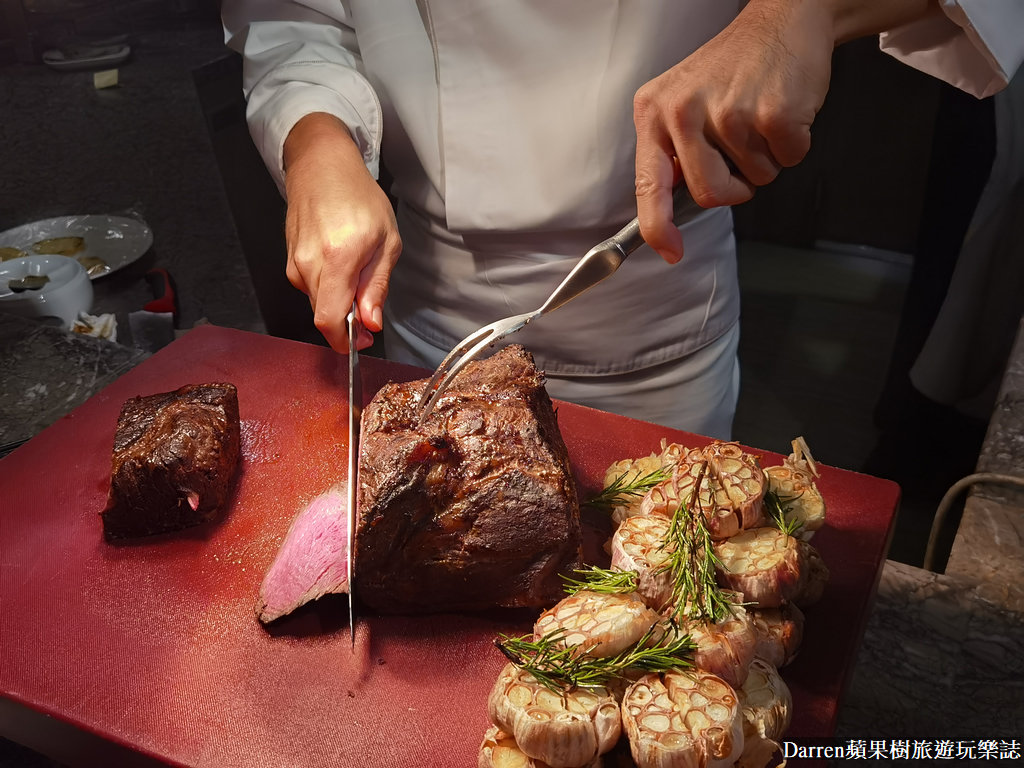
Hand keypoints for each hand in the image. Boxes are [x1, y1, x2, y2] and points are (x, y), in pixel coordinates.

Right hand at [283, 112, 400, 350]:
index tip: (362, 340)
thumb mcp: (387, 241)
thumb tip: (370, 322)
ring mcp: (294, 262)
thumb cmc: (357, 196)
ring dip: (338, 300)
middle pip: (324, 315)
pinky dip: (328, 286)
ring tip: (357, 271)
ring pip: (317, 302)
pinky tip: (340, 263)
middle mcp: (309, 263)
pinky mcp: (290, 260)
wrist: (321, 165)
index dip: (346, 341)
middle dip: (348, 320)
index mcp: (337, 258)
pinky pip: (310, 287)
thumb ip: (376, 286)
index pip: (329, 320)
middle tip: (369, 304)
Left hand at [633, 0, 834, 262]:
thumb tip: (672, 209)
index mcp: (654, 111)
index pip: (649, 184)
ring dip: (765, 161)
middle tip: (741, 153)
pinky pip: (787, 160)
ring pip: (753, 180)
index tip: (670, 250)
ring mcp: (728, 112)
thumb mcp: (683, 103)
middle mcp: (684, 111)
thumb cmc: (734, 68)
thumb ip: (674, 153)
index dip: (657, 227)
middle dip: (733, 187)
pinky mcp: (772, 113)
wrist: (782, 21)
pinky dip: (793, 146)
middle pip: (709, 194)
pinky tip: (783, 112)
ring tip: (760, 119)